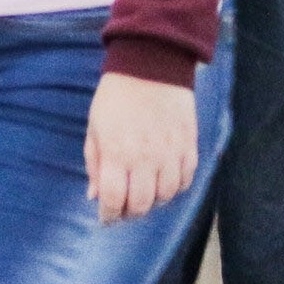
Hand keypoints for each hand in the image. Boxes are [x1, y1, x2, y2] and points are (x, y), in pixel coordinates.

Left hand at [86, 71, 198, 224]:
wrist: (151, 66)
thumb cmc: (116, 98)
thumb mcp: (95, 129)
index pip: (114, 200)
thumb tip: (95, 196)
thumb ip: (95, 165)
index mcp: (118, 153)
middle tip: (125, 209)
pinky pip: (186, 179)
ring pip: (166, 195)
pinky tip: (165, 183)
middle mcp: (146, 157)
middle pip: (142, 204)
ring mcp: (170, 152)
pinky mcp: (189, 145)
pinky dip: (176, 188)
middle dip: (131, 213)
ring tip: (146, 195)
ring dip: (154, 202)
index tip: (107, 217)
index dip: (109, 215)